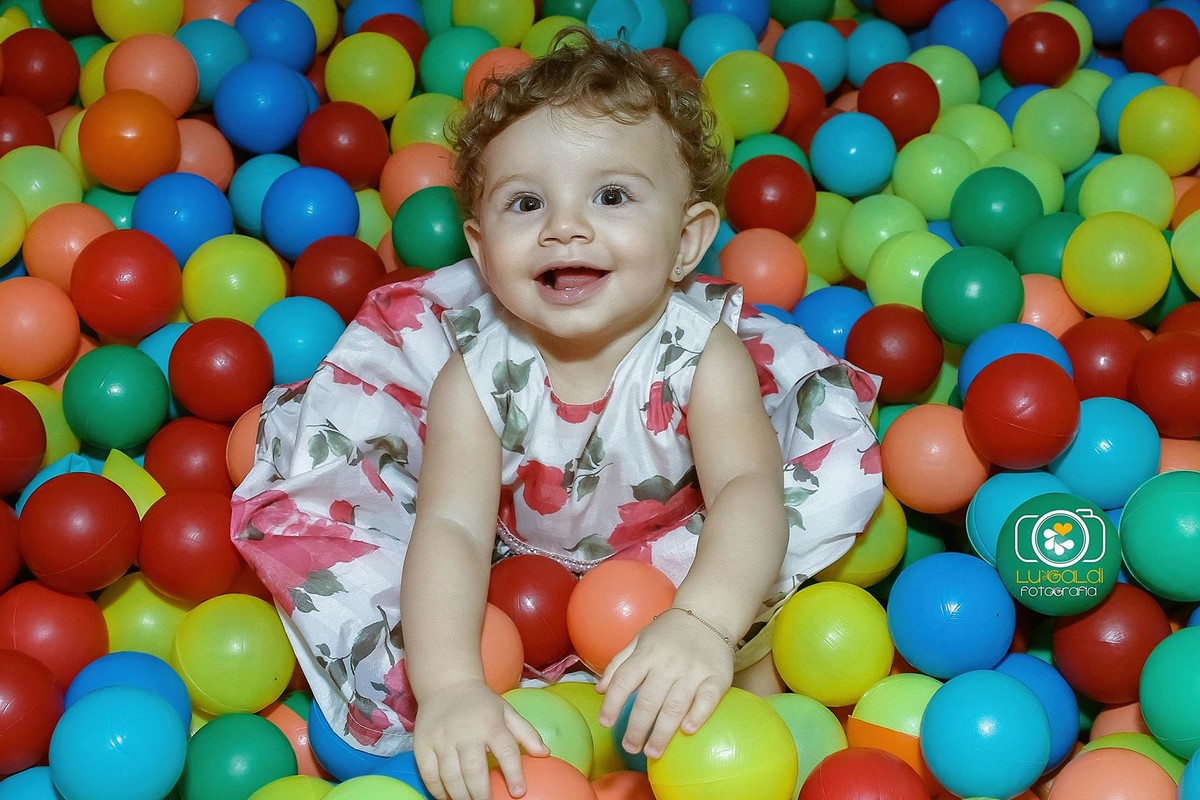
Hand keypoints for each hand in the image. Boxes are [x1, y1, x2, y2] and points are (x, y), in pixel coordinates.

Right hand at [413, 679, 548, 799]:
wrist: (446, 684)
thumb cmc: (482, 704)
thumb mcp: (507, 712)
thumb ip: (526, 733)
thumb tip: (545, 754)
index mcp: (491, 724)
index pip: (506, 750)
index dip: (513, 773)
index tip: (518, 793)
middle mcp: (466, 732)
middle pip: (473, 769)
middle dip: (481, 794)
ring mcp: (442, 738)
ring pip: (450, 775)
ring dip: (460, 796)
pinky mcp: (423, 744)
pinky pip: (429, 774)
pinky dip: (438, 790)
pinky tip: (448, 798)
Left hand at [594, 609, 733, 758]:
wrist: (707, 614)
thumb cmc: (669, 632)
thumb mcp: (639, 639)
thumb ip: (619, 664)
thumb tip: (599, 690)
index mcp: (647, 653)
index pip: (624, 680)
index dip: (612, 703)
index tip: (605, 723)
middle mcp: (668, 663)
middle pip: (648, 700)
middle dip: (637, 728)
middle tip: (630, 748)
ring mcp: (693, 670)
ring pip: (675, 705)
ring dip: (662, 732)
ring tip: (652, 751)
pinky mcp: (717, 676)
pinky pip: (707, 699)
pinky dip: (698, 716)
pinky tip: (687, 731)